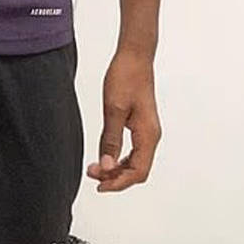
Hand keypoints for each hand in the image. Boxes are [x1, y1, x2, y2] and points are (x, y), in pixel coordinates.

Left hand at [86, 48, 160, 193]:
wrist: (134, 58)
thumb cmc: (125, 78)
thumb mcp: (113, 110)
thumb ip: (110, 141)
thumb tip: (106, 167)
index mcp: (148, 135)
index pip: (138, 172)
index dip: (118, 183)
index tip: (99, 185)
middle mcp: (151, 136)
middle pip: (138, 171)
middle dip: (115, 178)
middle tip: (91, 174)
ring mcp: (148, 132)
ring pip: (136, 162)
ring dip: (116, 169)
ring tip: (95, 168)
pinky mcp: (141, 126)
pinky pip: (134, 151)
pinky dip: (120, 159)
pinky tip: (106, 157)